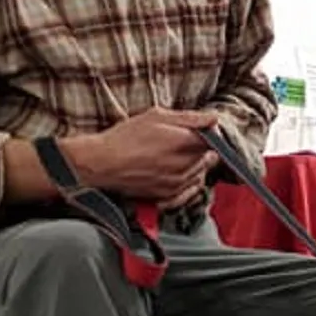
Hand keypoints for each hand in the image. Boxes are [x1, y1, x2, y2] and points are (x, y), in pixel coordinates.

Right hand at [75, 108, 222, 205]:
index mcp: (184, 144)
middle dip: (201, 150)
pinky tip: (176, 174)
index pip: (213, 141)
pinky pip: (189, 192)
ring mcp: (177, 185)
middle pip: (209, 159)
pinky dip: (188, 183)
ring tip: (174, 157)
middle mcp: (184, 167)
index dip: (207, 134)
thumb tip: (214, 118)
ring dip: (195, 166)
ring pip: (200, 175)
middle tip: (182, 142)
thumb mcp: (156, 117)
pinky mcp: (167, 198)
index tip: (196, 131)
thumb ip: (189, 118)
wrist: (101, 164)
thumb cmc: (125, 137)